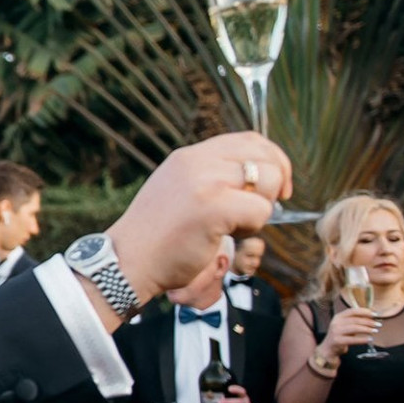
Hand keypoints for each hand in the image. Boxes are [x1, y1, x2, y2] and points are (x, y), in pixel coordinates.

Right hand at [108, 132, 290, 305]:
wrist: (127, 262)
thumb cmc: (156, 238)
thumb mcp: (177, 191)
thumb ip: (208, 178)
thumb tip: (255, 176)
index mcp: (189, 157)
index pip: (248, 140)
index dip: (272, 160)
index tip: (275, 187)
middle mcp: (197, 162)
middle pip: (265, 156)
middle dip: (276, 184)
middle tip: (262, 210)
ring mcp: (205, 182)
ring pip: (268, 181)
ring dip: (261, 209)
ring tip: (234, 226)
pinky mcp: (213, 207)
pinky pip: (260, 211)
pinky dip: (252, 229)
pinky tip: (226, 237)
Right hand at [317, 306, 378, 359]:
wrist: (329, 348)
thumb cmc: (341, 336)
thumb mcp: (346, 325)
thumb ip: (356, 320)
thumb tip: (372, 317)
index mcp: (338, 317)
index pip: (352, 311)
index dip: (365, 312)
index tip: (375, 314)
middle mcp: (336, 323)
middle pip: (355, 320)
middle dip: (369, 322)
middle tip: (378, 325)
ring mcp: (336, 332)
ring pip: (354, 328)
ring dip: (367, 329)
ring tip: (375, 331)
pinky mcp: (337, 341)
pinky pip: (353, 339)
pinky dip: (363, 339)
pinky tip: (370, 339)